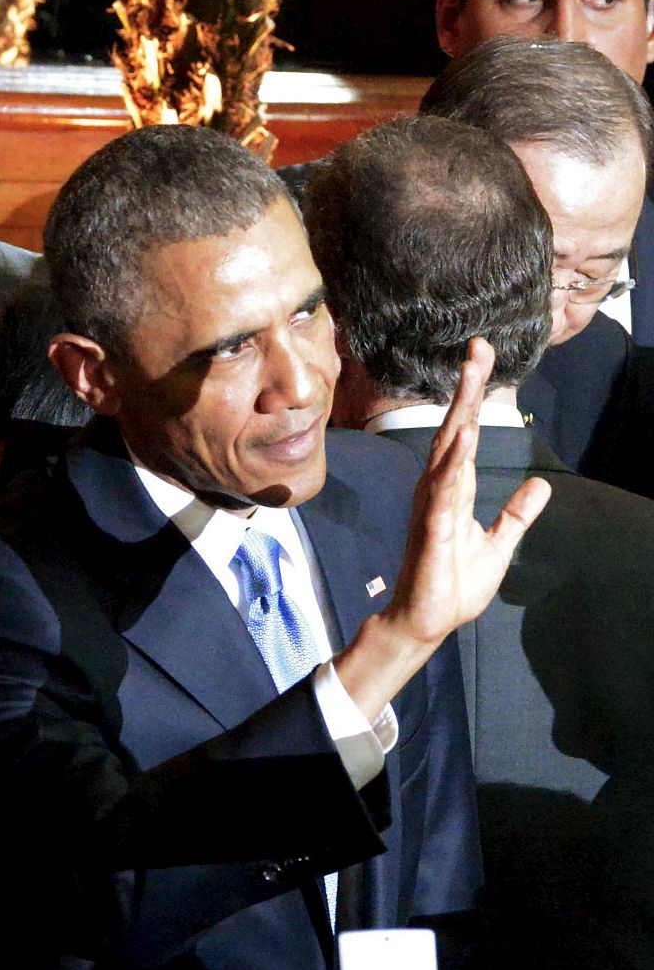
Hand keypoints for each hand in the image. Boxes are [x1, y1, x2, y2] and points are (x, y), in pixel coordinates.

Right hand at [336, 338, 549, 715]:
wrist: (427, 621)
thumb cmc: (453, 585)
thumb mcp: (498, 545)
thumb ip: (516, 515)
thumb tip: (542, 487)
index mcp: (453, 490)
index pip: (466, 435)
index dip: (474, 399)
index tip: (481, 359)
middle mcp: (438, 489)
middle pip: (455, 430)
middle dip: (467, 390)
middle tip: (477, 349)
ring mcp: (433, 507)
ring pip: (448, 451)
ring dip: (460, 413)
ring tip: (470, 376)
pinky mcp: (432, 531)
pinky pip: (444, 492)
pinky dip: (453, 464)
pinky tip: (463, 439)